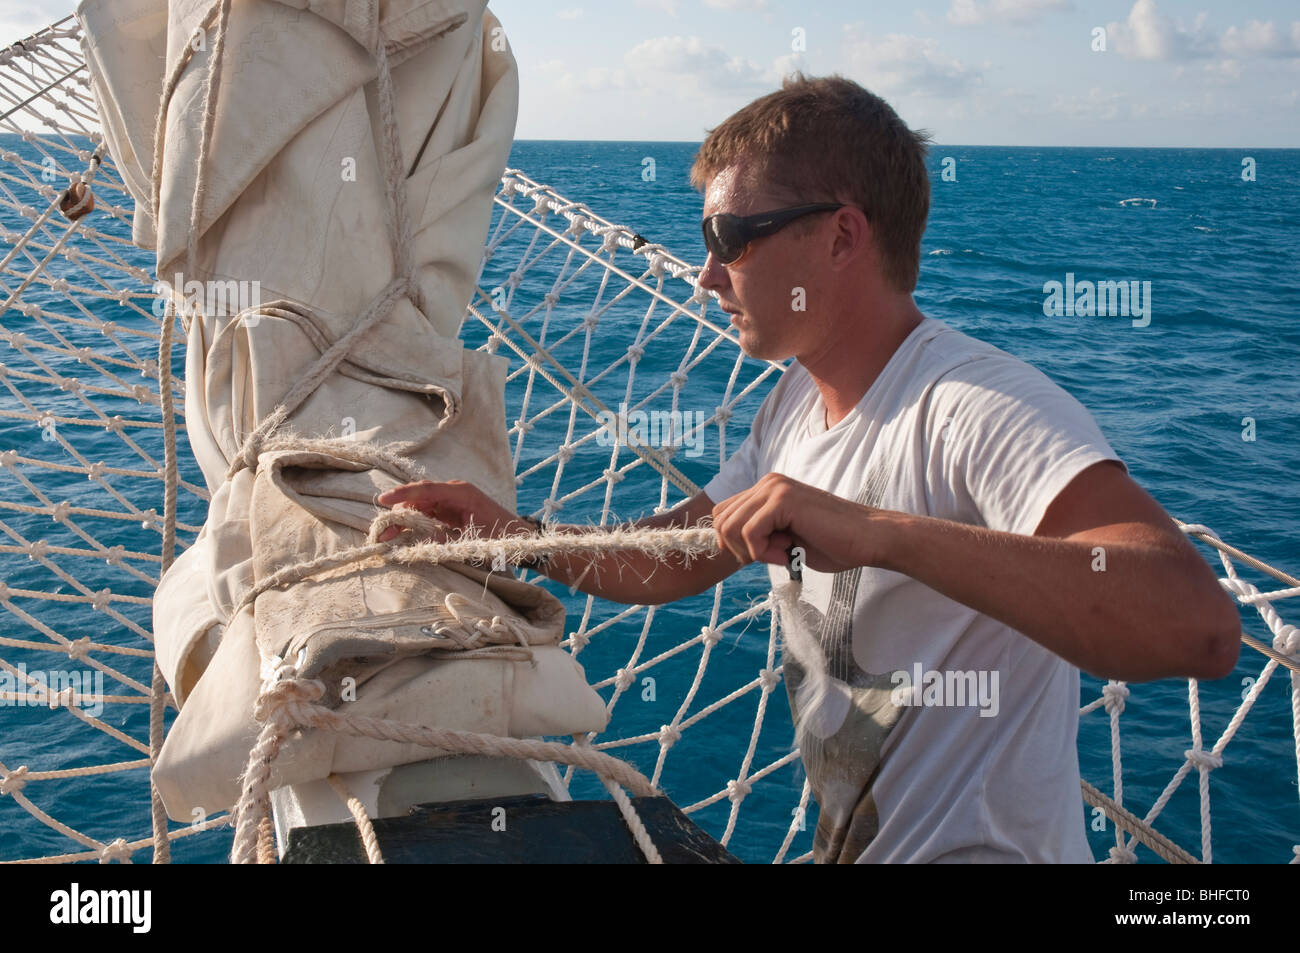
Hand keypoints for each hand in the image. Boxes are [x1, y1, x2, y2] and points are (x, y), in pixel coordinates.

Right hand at [375, 480, 527, 543]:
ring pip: (422, 507)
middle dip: (398, 512)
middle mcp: (455, 493)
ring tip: (388, 535)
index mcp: (461, 493)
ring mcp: (453, 502)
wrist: (522, 539)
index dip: (403, 495)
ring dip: (405, 520)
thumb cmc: (503, 537)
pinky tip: (403, 534)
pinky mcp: (452, 513)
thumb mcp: (472, 540)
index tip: (383, 500)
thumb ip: (445, 539)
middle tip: (381, 529)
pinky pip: (429, 515)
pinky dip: (416, 524)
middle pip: (419, 498)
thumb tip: (418, 540)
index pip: (426, 490)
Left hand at [711, 473, 878, 573]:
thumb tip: (727, 544)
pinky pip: (749, 531)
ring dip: (752, 550)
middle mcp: (767, 482)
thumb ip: (757, 535)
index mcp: (767, 489)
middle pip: (720, 520)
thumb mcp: (784, 539)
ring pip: (730, 526)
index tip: (763, 555)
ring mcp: (774, 487)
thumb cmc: (833, 543)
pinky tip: (788, 552)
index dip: (734, 542)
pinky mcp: (783, 499)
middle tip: (773, 556)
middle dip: (739, 548)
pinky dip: (763, 551)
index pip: (724, 514)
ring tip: (782, 553)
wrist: (868, 540)